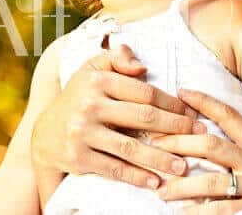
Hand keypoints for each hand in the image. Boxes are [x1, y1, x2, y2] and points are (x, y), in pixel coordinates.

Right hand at [30, 45, 206, 189]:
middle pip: (142, 117)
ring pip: (130, 147)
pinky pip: (114, 168)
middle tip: (198, 136)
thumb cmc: (78, 96)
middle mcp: (89, 105)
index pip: (144, 92)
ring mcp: (83, 133)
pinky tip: (155, 182)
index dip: (171, 103)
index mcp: (97, 81)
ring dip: (161, 158)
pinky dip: (136, 177)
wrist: (43, 134)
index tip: (191, 113)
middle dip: (175, 128)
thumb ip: (117, 58)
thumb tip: (142, 66)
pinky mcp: (79, 158)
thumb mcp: (92, 69)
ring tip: (183, 165)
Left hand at [151, 89, 241, 214]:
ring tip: (161, 189)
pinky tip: (180, 211)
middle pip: (212, 146)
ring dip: (182, 185)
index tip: (181, 91)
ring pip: (212, 180)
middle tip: (155, 144)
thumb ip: (239, 143)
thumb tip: (202, 131)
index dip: (204, 101)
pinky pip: (222, 208)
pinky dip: (198, 210)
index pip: (228, 115)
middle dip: (180, 143)